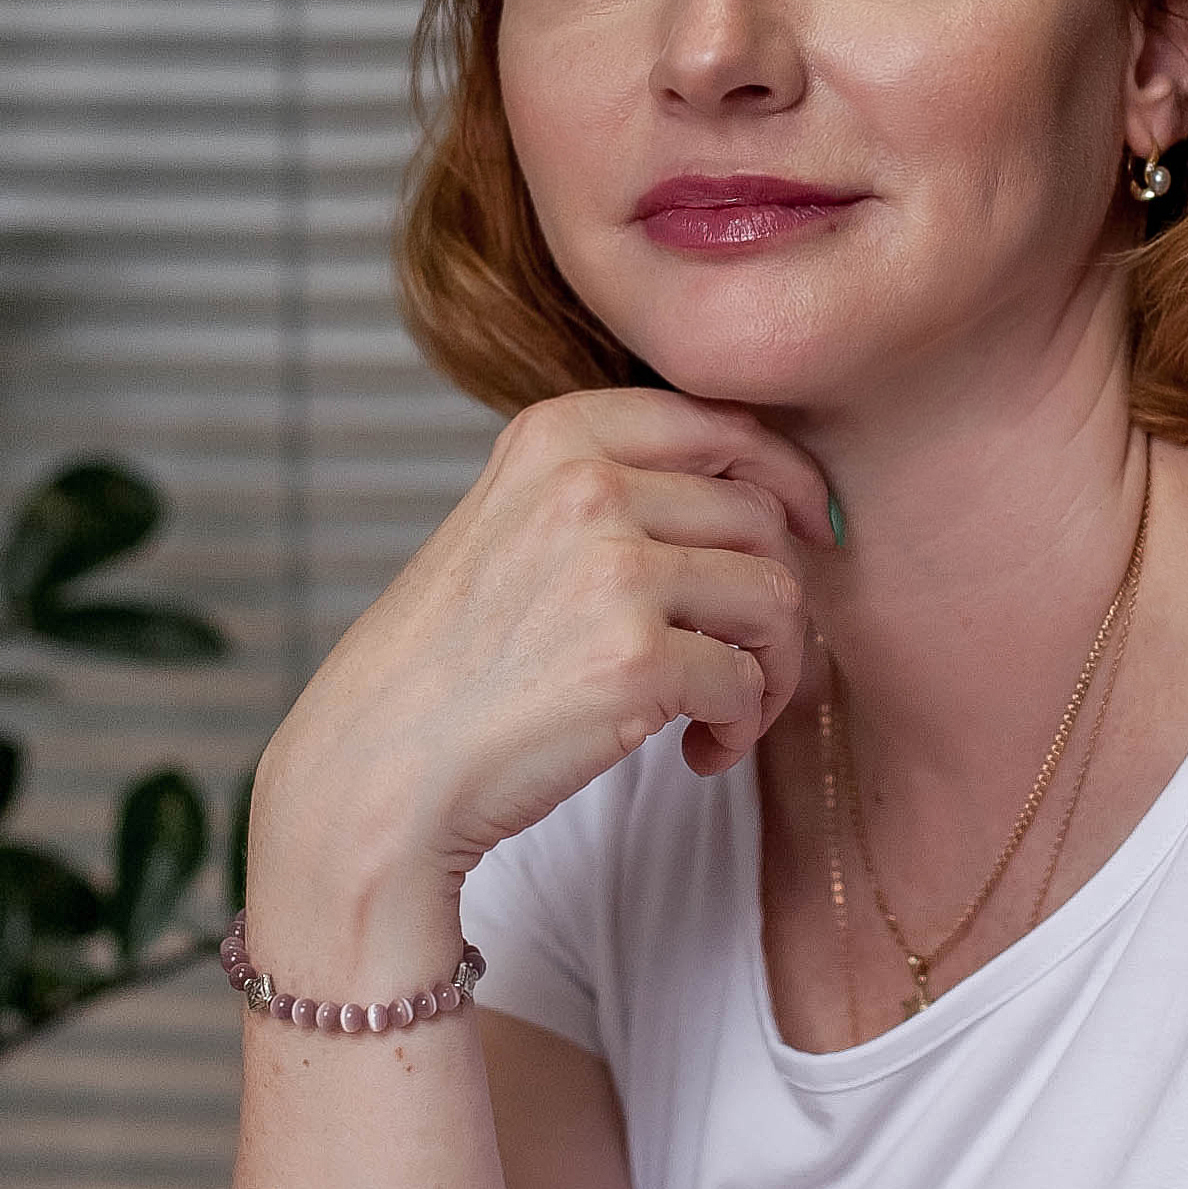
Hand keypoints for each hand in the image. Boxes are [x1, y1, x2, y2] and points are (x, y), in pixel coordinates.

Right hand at [249, 390, 832, 929]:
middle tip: (748, 658)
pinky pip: (747, 682)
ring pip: (775, 597)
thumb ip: (611, 488)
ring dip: (772, 668)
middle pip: (761, 515)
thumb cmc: (452, 663)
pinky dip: (740, 727)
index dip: (787, 474)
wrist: (378, 766)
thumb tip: (760, 492)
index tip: (809, 524)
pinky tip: (696, 751)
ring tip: (725, 713)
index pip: (722, 422)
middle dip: (775, 594)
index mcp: (558, 435)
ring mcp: (613, 569)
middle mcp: (588, 484)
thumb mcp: (513, 525)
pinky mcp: (635, 659)